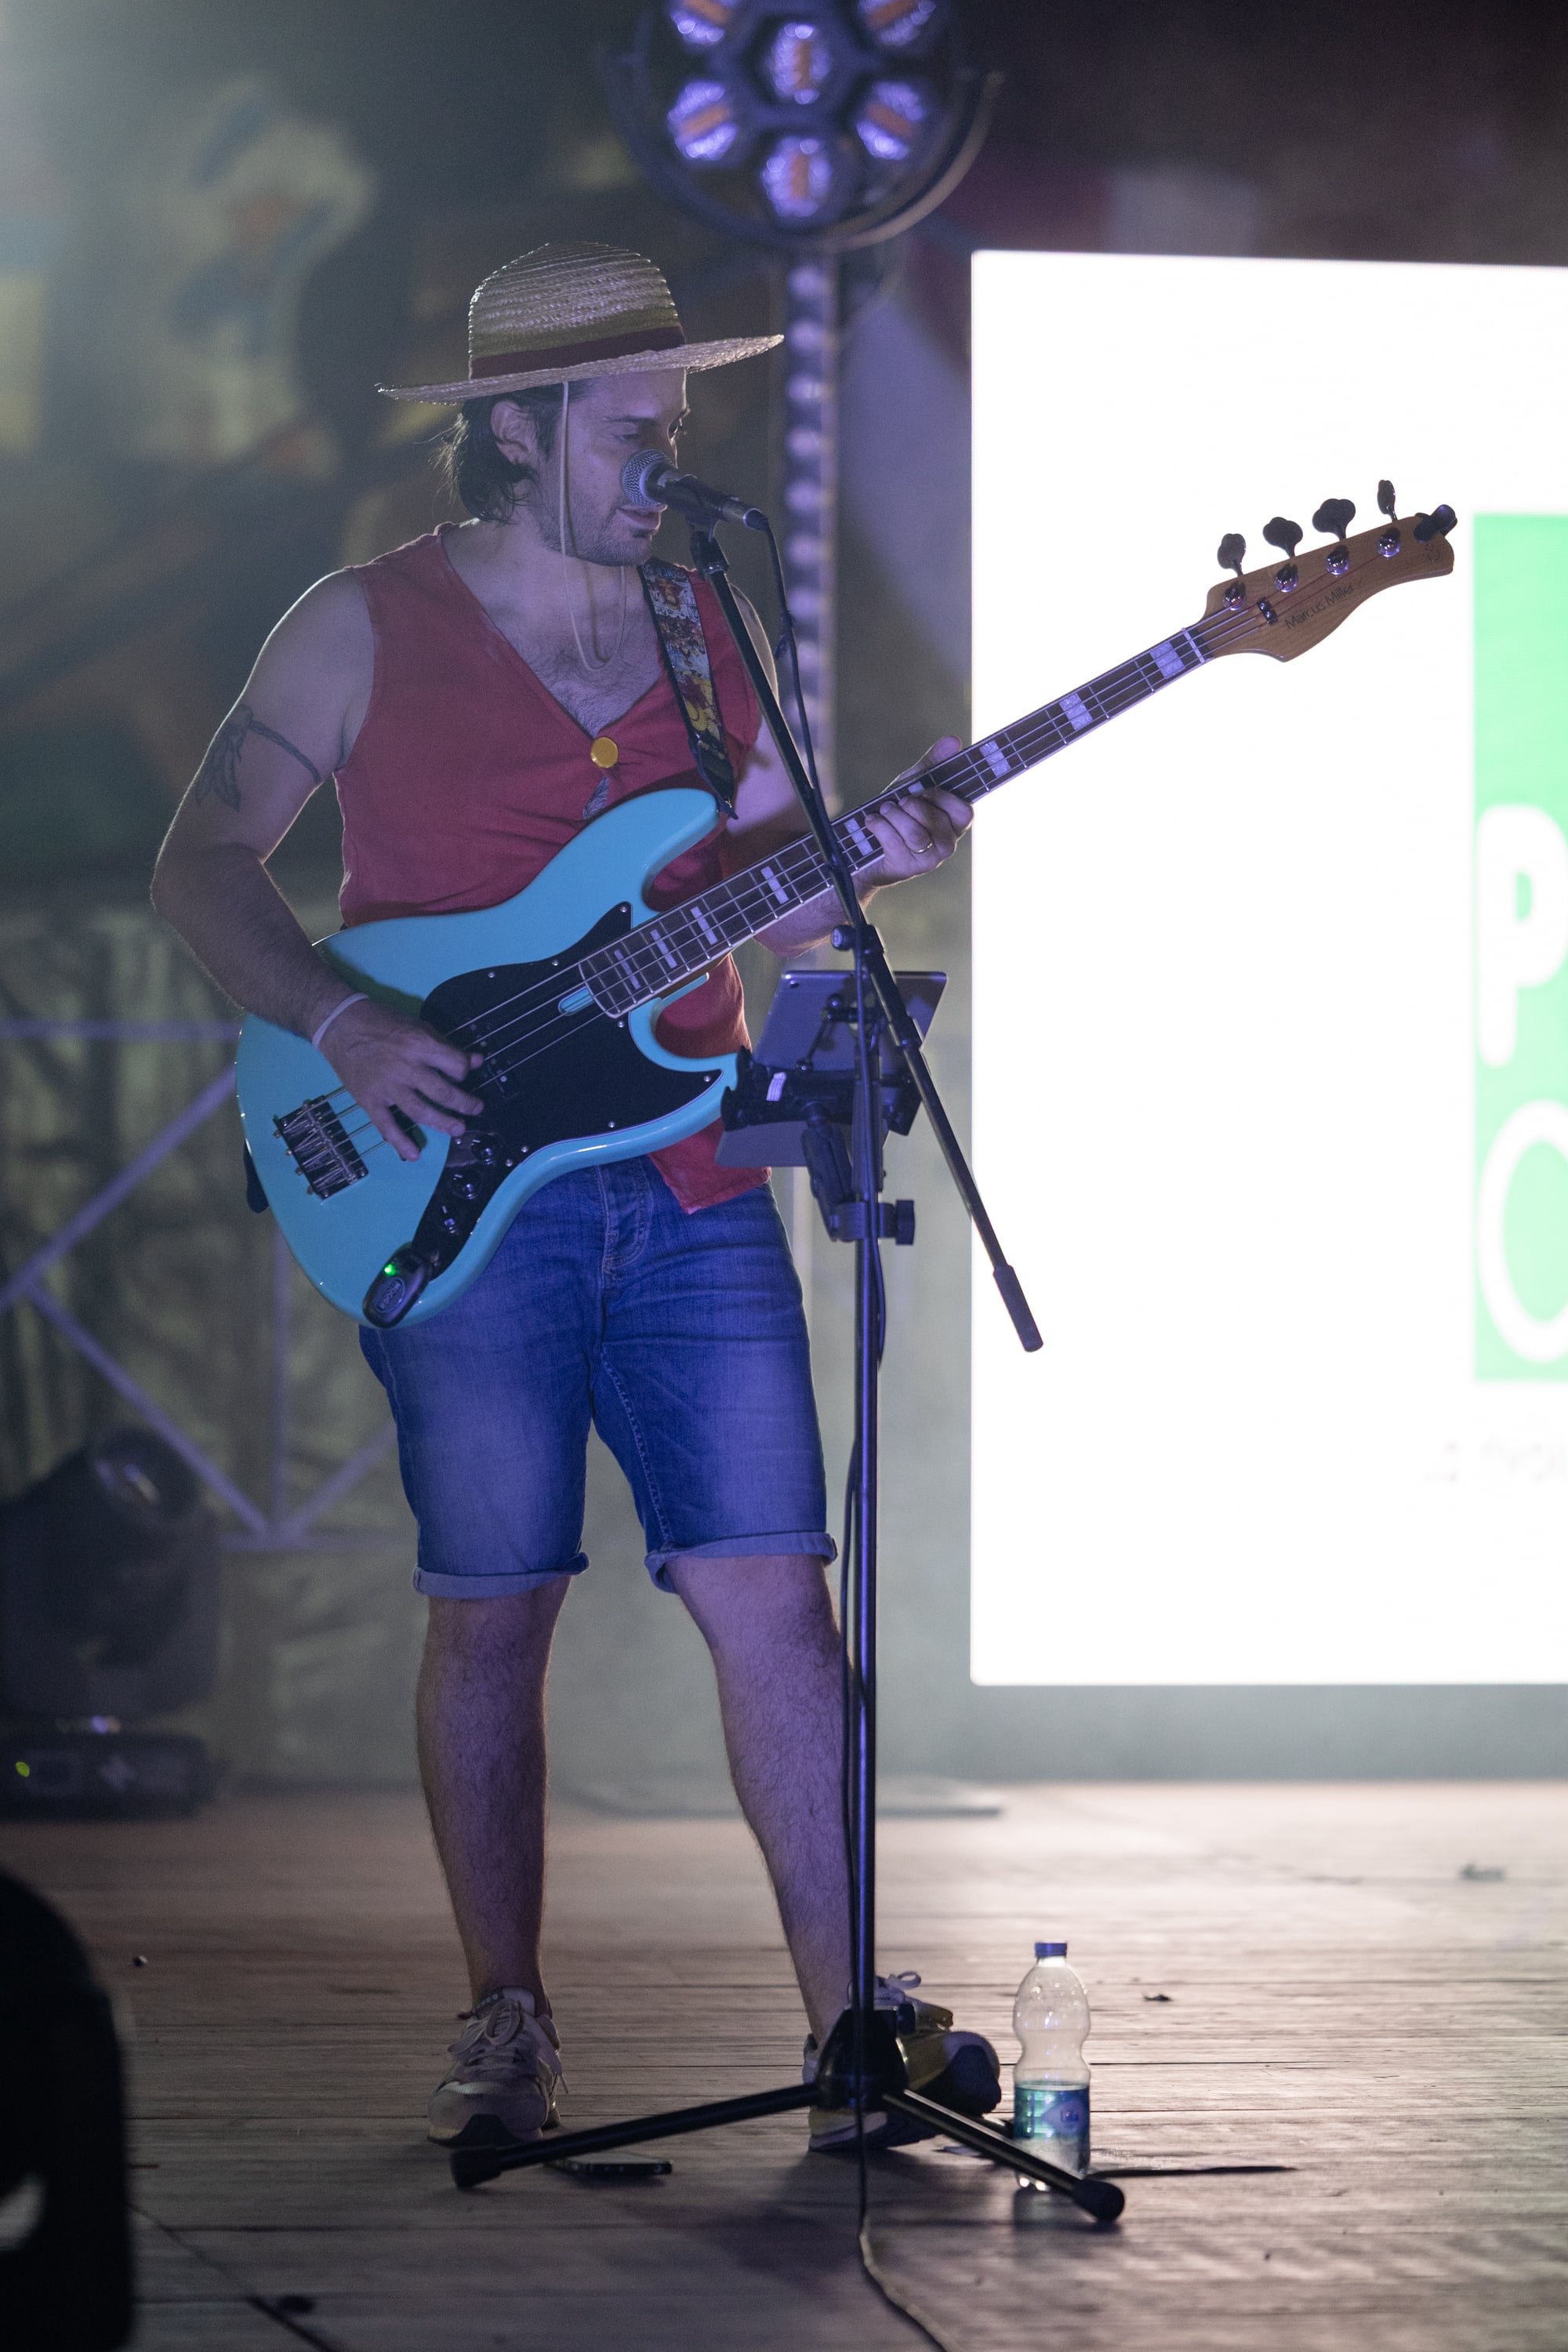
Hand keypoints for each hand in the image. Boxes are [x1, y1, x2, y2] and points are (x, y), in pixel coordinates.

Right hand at [320, 997, 483, 1162]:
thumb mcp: (418, 1025)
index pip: (455, 1065)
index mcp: (419, 1044)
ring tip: (458, 1129)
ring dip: (443, 1123)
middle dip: (464, 1104)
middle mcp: (405, 1067)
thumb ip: (446, 1046)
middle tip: (475, 1109)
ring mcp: (387, 1086)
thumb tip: (477, 1060)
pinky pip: (386, 1125)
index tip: (463, 1074)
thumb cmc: (381, 1022)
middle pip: (442, 1093)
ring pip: (420, 1111)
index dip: (464, 1071)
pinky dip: (400, 1142)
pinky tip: (414, 1154)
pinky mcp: (369, 1100)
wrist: (340, 1025)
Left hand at [862, 737, 970, 881]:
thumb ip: (933, 764)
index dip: (942, 798)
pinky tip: (872, 821)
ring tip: (885, 811)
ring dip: (894, 816)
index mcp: (954, 824)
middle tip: (899, 802)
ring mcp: (929, 860)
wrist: (865, 848)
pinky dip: (879, 826)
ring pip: (915, 834)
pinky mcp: (907, 868)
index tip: (924, 791)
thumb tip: (954, 740)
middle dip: (911, 805)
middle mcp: (947, 845)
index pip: (965, 812)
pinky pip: (895, 842)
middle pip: (935, 820)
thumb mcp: (913, 785)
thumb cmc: (896, 814)